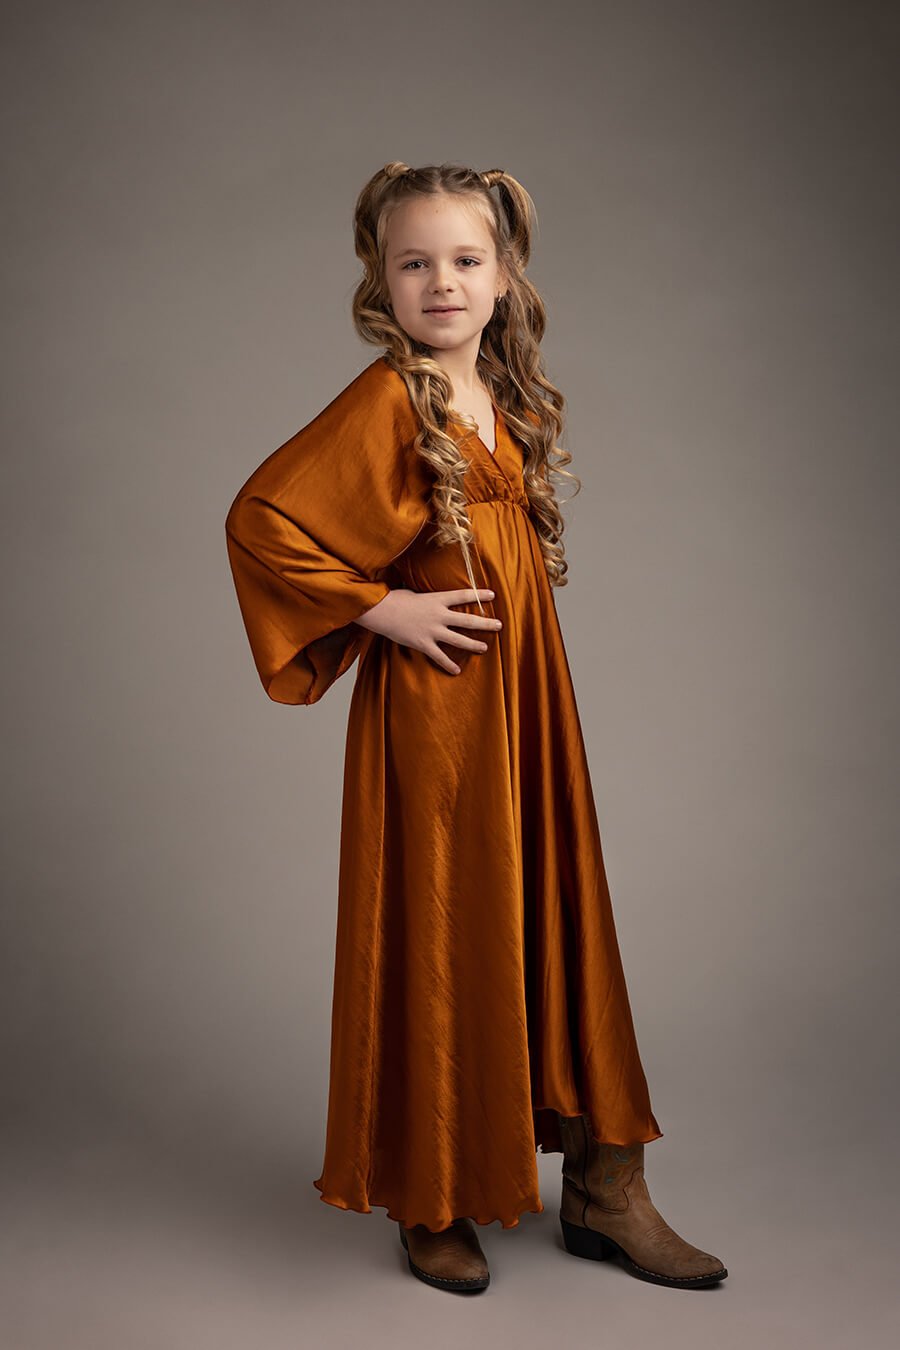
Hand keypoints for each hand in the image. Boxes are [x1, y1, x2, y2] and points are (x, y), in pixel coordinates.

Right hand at [356, 587, 502, 675]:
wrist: (380, 611)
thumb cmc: (394, 599)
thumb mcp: (415, 593)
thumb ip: (429, 598)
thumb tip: (435, 599)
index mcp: (437, 599)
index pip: (463, 595)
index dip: (479, 595)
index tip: (493, 594)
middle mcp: (438, 615)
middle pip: (467, 620)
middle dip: (485, 623)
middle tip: (499, 625)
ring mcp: (432, 631)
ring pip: (459, 639)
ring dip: (474, 644)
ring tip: (485, 647)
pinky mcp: (423, 644)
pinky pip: (439, 657)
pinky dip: (449, 664)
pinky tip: (457, 670)